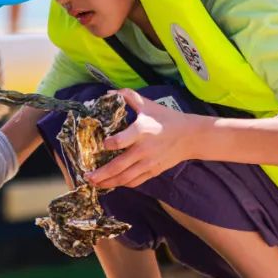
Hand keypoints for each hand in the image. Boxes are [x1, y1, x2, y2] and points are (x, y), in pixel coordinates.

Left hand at [85, 89, 199, 188]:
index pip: (120, 142)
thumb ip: (127, 96)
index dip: (109, 144)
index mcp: (141, 131)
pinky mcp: (153, 171)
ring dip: (108, 183)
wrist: (190, 137)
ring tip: (94, 184)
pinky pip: (135, 181)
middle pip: (119, 166)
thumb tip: (107, 92)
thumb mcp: (148, 104)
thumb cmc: (166, 118)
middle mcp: (144, 150)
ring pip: (125, 178)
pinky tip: (112, 184)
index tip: (101, 145)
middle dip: (101, 173)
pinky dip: (122, 184)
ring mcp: (149, 163)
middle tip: (87, 176)